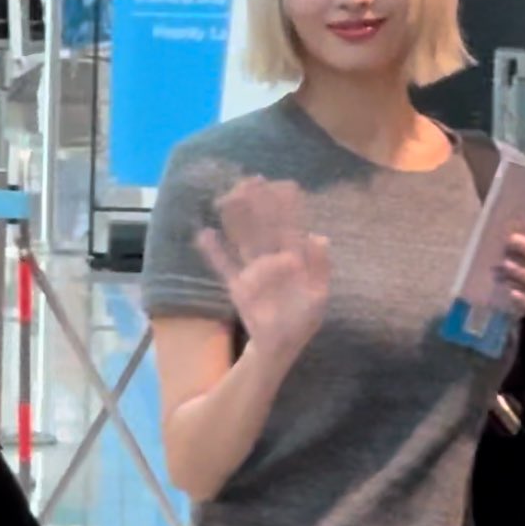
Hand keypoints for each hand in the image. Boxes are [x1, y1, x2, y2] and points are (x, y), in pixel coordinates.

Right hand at [198, 177, 329, 366]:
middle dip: (258, 204)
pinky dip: (214, 252)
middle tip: (250, 180)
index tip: (284, 184)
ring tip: (226, 196)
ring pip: (243, 239)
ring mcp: (253, 271)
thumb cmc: (303, 319)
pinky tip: (204, 234)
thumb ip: (319, 267)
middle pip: (264, 226)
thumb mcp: (319, 295)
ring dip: (236, 219)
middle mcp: (272, 259)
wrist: (281, 345)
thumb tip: (320, 236)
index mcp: (294, 259)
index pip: (290, 227)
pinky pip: (224, 266)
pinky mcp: (237, 286)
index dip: (287, 206)